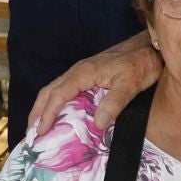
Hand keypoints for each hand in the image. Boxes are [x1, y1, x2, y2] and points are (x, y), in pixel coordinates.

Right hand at [26, 32, 161, 133]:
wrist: (149, 47)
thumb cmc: (140, 63)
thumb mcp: (129, 84)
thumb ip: (113, 103)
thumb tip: (97, 124)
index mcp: (83, 73)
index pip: (57, 95)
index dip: (47, 114)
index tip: (40, 132)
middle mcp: (78, 72)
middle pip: (49, 92)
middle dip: (37, 112)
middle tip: (31, 134)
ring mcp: (82, 73)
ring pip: (54, 90)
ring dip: (43, 108)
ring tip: (38, 126)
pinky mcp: (88, 75)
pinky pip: (65, 90)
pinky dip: (55, 103)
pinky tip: (58, 114)